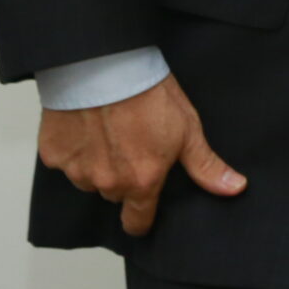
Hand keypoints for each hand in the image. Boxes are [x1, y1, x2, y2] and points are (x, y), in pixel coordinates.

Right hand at [38, 73, 244, 237]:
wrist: (106, 67)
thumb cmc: (148, 95)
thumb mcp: (188, 129)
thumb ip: (205, 166)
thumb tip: (235, 189)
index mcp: (141, 183)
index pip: (137, 222)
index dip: (142, 218)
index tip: (145, 206)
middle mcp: (106, 184)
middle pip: (114, 194)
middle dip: (122, 178)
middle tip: (132, 146)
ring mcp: (76, 171)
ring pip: (88, 178)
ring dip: (98, 163)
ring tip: (110, 130)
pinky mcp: (53, 155)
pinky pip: (65, 160)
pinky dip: (74, 147)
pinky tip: (86, 124)